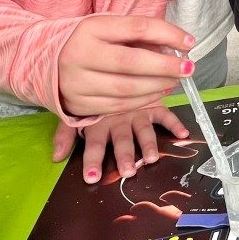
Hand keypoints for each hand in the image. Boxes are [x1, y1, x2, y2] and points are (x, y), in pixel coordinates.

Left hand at [51, 104, 189, 183]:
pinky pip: (166, 115)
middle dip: (125, 156)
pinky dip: (175, 124)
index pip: (94, 144)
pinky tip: (183, 134)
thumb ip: (65, 134)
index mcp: (99, 122)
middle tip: (128, 172)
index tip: (92, 178)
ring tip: (152, 158)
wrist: (113, 62)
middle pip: (122, 141)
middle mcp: (118, 118)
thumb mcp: (75, 111)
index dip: (92, 160)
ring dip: (148, 144)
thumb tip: (55, 157)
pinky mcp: (153, 104)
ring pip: (144, 131)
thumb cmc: (94, 93)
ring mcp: (137, 111)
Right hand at [58, 15, 194, 116]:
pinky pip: (117, 106)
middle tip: (188, 68)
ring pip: (126, 89)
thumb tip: (175, 46)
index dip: (166, 34)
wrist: (43, 59)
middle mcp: (79, 55)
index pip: (136, 28)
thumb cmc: (87, 40)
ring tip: (174, 81)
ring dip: (157, 86)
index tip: (189, 42)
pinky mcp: (77, 104)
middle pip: (131, 62)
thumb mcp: (107, 26)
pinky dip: (143, 101)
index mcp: (90, 28)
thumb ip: (137, 34)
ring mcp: (76, 82)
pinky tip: (157, 93)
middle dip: (165, 66)